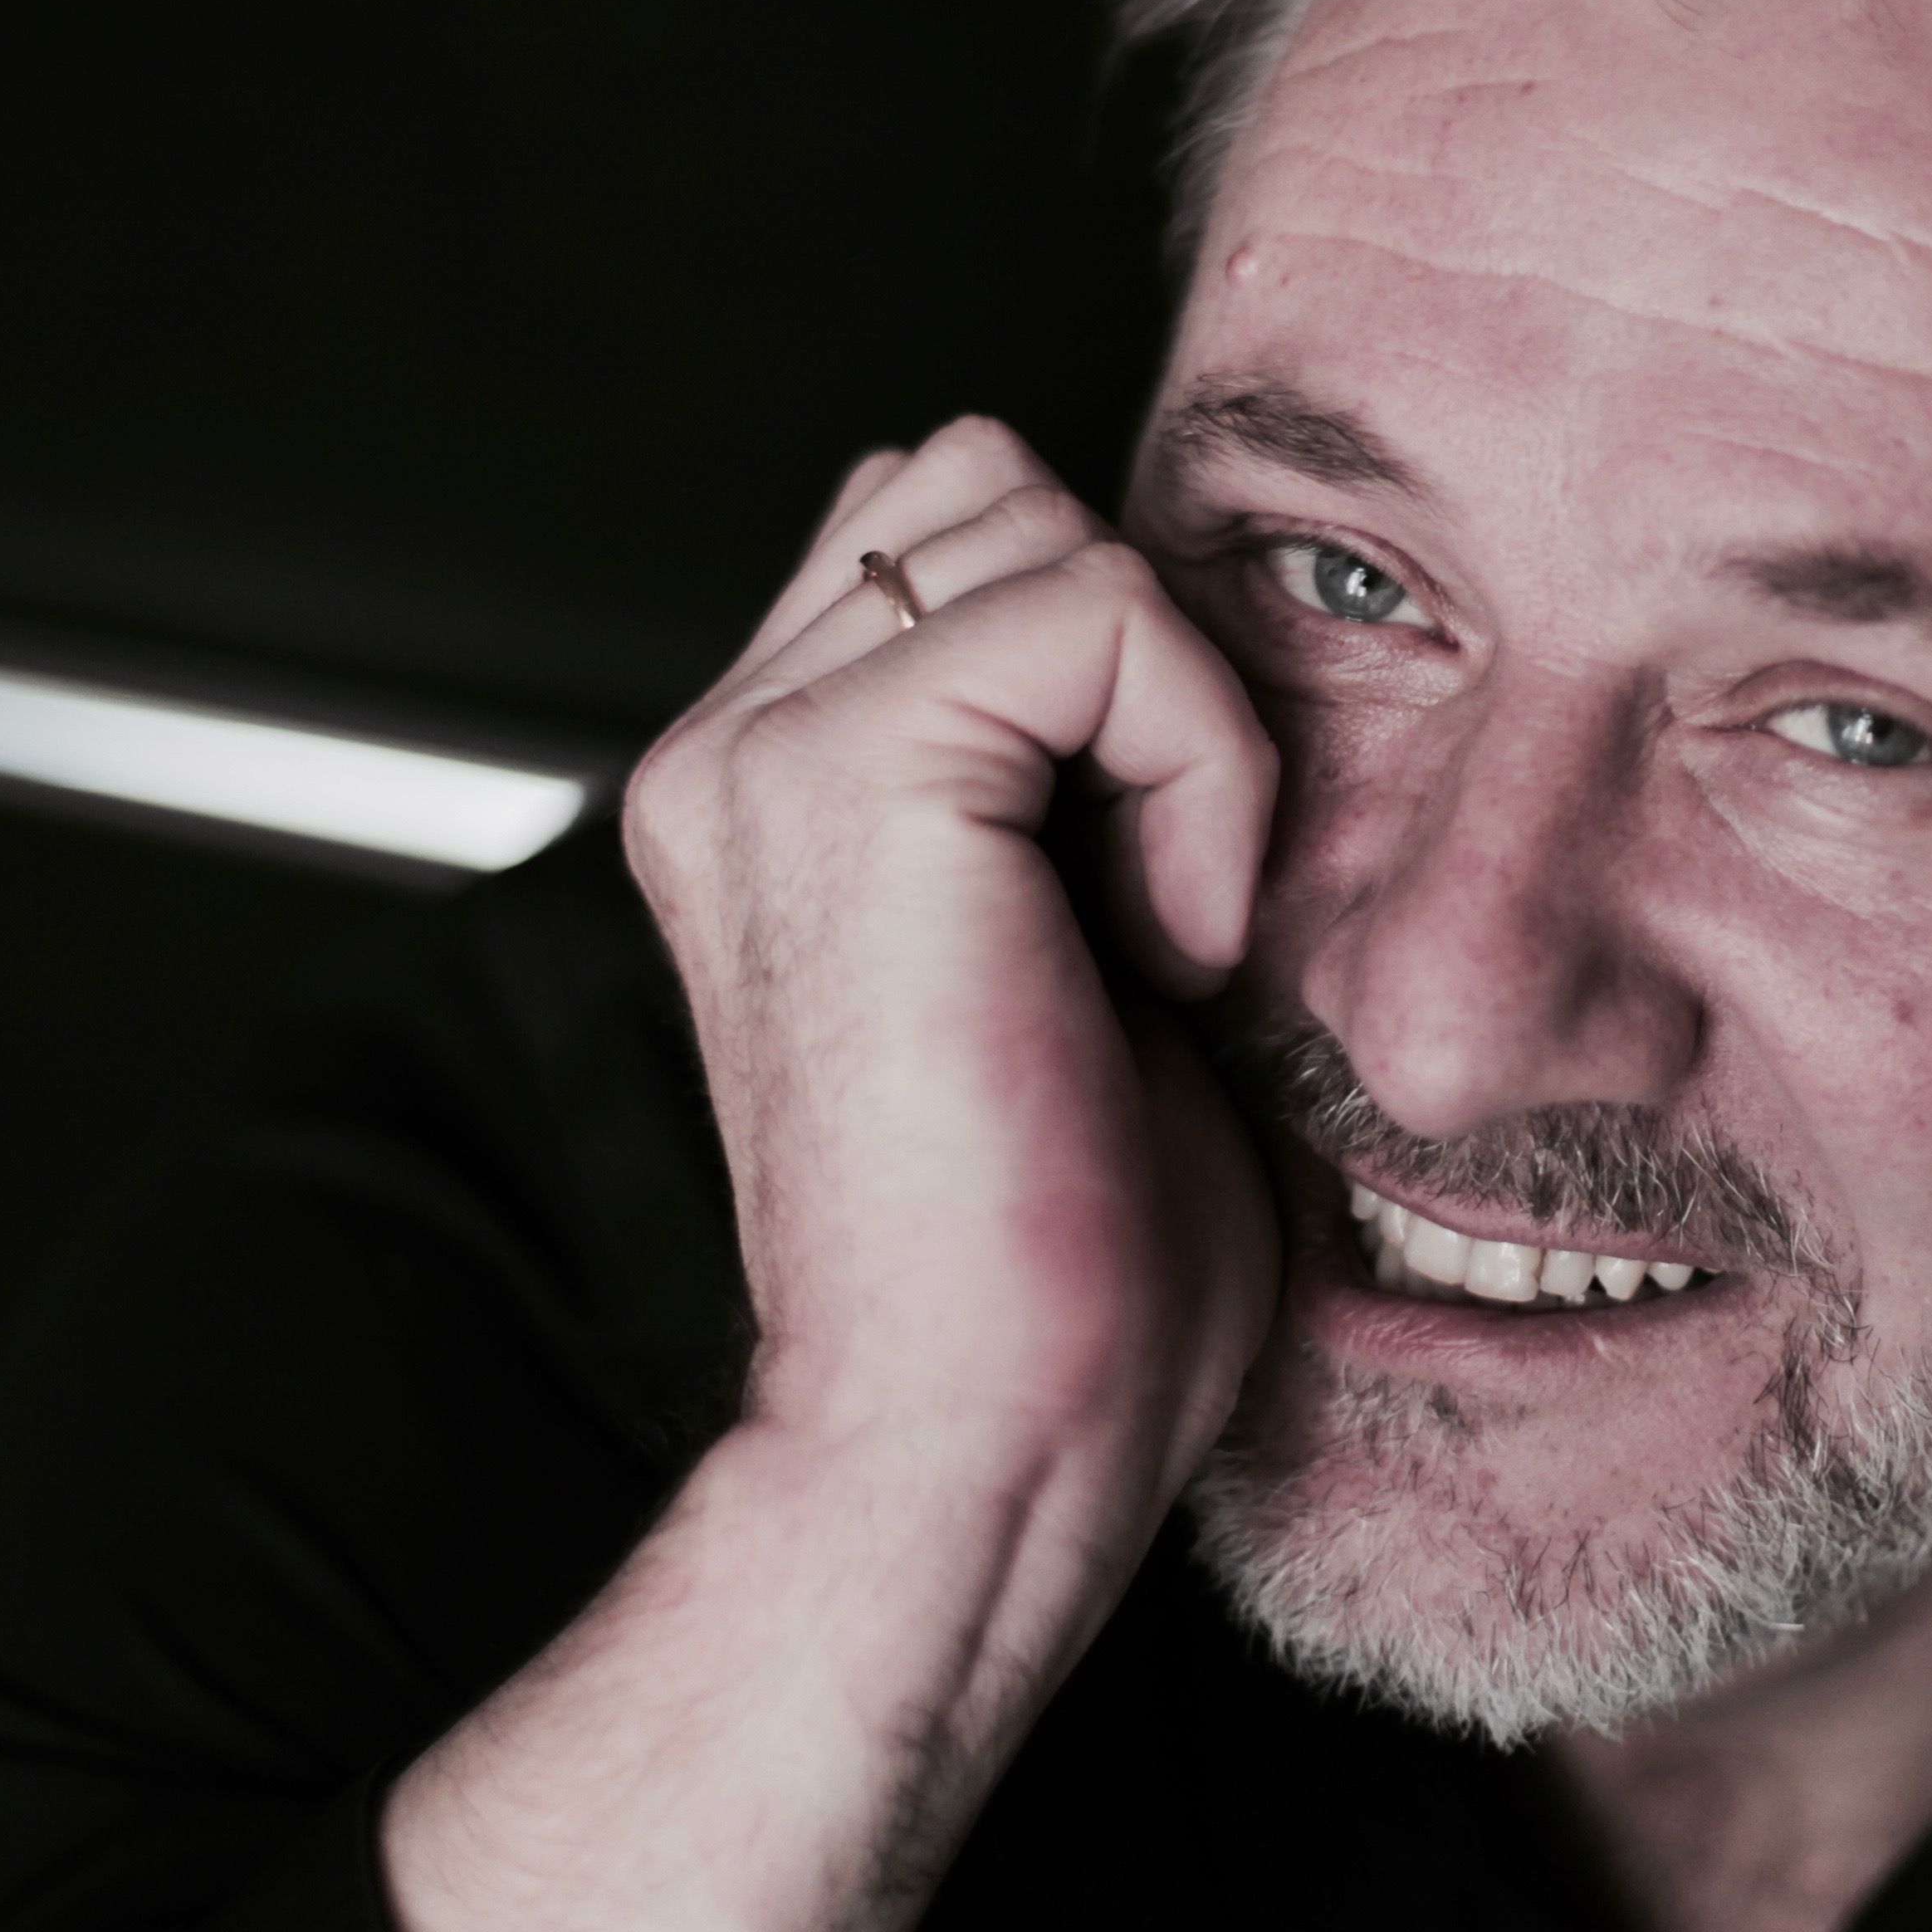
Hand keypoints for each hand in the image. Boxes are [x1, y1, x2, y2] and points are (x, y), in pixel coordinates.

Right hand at [620, 415, 1284, 1528]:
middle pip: (989, 481)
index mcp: (770, 787)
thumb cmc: (1068, 1271)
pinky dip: (1200, 760)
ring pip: (1041, 518)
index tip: (1159, 897)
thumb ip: (1087, 778)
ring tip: (1153, 926)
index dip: (1115, 661)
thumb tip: (1198, 648)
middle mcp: (731, 748)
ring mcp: (759, 751)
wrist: (981, 1450)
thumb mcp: (1093, 957)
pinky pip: (1099, 608)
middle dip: (1132, 648)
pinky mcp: (843, 776)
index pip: (959, 529)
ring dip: (1171, 708)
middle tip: (1158, 894)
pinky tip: (1168, 942)